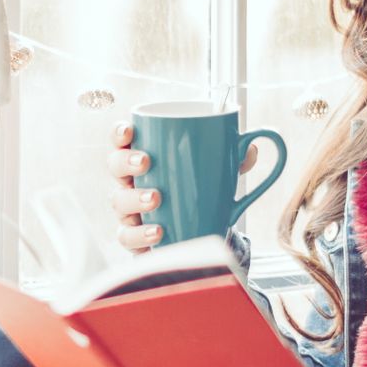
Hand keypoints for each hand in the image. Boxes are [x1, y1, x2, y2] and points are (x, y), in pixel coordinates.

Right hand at [105, 122, 260, 254]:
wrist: (198, 230)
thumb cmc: (199, 190)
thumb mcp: (219, 171)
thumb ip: (234, 158)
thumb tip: (251, 148)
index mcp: (144, 156)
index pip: (122, 139)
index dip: (120, 132)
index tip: (130, 130)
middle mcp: (131, 181)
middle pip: (114, 165)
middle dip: (125, 161)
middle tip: (146, 161)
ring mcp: (129, 209)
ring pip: (118, 200)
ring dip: (133, 197)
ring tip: (156, 198)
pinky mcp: (134, 236)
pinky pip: (127, 236)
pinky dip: (140, 234)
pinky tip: (158, 231)